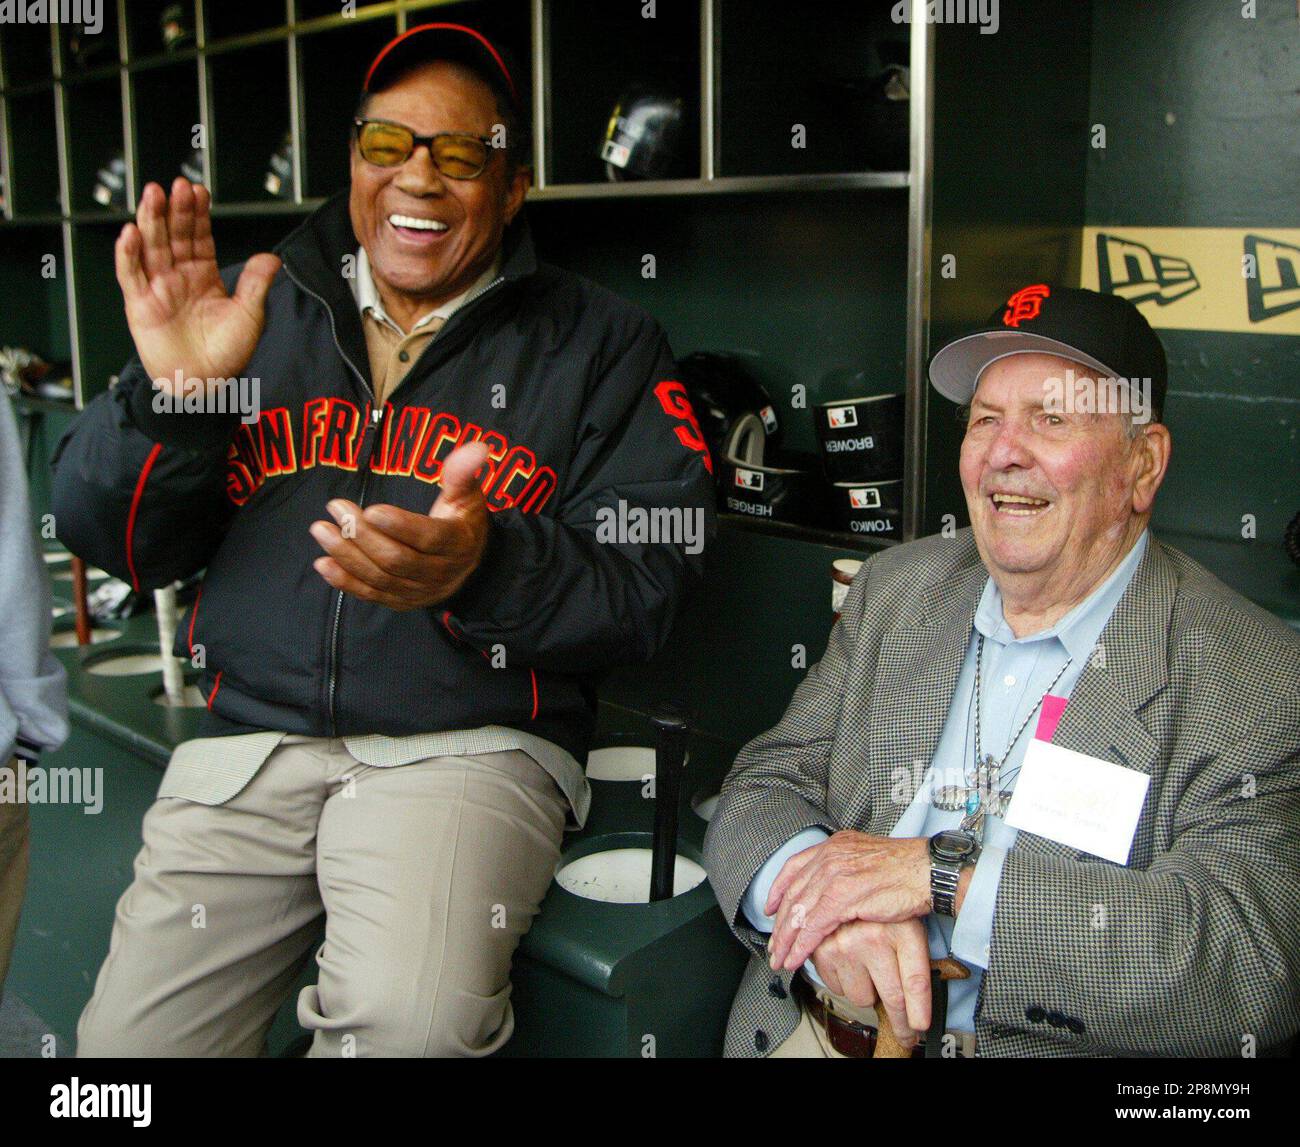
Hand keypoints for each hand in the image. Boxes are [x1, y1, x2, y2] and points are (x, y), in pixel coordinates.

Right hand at [115, 178, 280, 387]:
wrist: (204, 384)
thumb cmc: (227, 353)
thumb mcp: (249, 315)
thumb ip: (256, 285)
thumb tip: (272, 257)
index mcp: (203, 274)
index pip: (198, 235)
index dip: (197, 213)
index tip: (198, 190)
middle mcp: (177, 275)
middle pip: (173, 234)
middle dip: (174, 209)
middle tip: (177, 185)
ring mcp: (157, 287)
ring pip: (151, 247)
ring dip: (150, 220)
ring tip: (153, 194)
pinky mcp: (139, 305)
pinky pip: (130, 275)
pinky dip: (128, 254)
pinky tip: (130, 233)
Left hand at [310, 442, 490, 609]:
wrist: (468, 566)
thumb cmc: (462, 521)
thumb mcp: (468, 494)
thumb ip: (464, 472)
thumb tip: (479, 446)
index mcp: (457, 543)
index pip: (429, 539)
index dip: (401, 526)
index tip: (371, 510)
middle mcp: (439, 573)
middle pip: (397, 560)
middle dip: (363, 535)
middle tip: (337, 508)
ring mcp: (418, 591)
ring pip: (380, 577)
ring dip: (347, 555)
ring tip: (321, 529)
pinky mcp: (400, 601)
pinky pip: (370, 594)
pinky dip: (345, 582)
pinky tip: (323, 563)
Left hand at [766, 831, 929, 971]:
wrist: (927, 870)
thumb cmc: (906, 869)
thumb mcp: (867, 859)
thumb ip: (845, 868)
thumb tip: (832, 887)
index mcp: (834, 845)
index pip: (794, 867)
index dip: (778, 889)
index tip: (769, 907)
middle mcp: (829, 857)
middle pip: (793, 894)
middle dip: (779, 923)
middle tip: (773, 944)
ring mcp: (834, 875)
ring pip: (799, 912)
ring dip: (786, 940)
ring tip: (780, 958)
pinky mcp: (842, 897)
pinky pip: (814, 926)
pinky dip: (802, 946)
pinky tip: (796, 958)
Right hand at [809, 918, 931, 1049]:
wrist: (846, 884)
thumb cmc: (881, 911)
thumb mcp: (908, 926)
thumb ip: (915, 965)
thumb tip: (918, 1009)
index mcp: (902, 931)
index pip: (916, 981)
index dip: (919, 1011)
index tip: (918, 1029)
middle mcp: (874, 938)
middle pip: (892, 998)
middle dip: (900, 1022)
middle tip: (904, 1030)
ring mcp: (846, 945)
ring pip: (861, 998)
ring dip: (866, 991)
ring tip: (867, 969)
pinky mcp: (823, 951)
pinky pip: (837, 988)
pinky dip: (844, 982)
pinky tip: (848, 962)